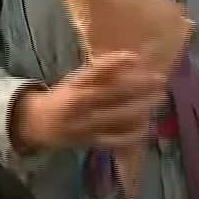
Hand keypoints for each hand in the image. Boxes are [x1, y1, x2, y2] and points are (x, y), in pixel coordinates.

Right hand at [13, 52, 168, 152]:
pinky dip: (133, 134)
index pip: (95, 72)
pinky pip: (116, 139)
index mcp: (75, 86)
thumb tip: (133, 61)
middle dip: (140, 86)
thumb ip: (99, 74)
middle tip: (160, 78)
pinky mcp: (91, 142)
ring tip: (160, 97)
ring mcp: (86, 125)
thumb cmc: (64, 96)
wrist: (39, 124)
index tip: (135, 56)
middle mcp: (80, 104)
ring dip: (142, 107)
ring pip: (118, 116)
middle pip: (113, 94)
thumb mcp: (76, 80)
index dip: (115, 63)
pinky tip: (147, 126)